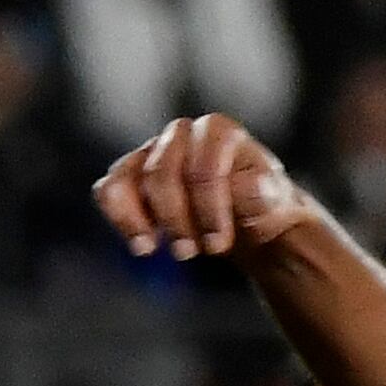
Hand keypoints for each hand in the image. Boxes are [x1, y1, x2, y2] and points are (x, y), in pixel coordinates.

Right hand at [96, 113, 314, 259]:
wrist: (245, 217)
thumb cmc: (262, 206)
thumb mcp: (277, 205)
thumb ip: (266, 195)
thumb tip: (251, 186)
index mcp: (219, 132)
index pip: (203, 166)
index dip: (208, 208)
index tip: (218, 245)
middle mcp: (181, 134)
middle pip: (162, 172)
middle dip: (174, 218)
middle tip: (189, 253)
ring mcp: (152, 152)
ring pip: (128, 177)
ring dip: (138, 218)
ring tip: (153, 250)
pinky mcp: (131, 175)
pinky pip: (109, 190)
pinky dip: (118, 216)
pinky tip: (140, 244)